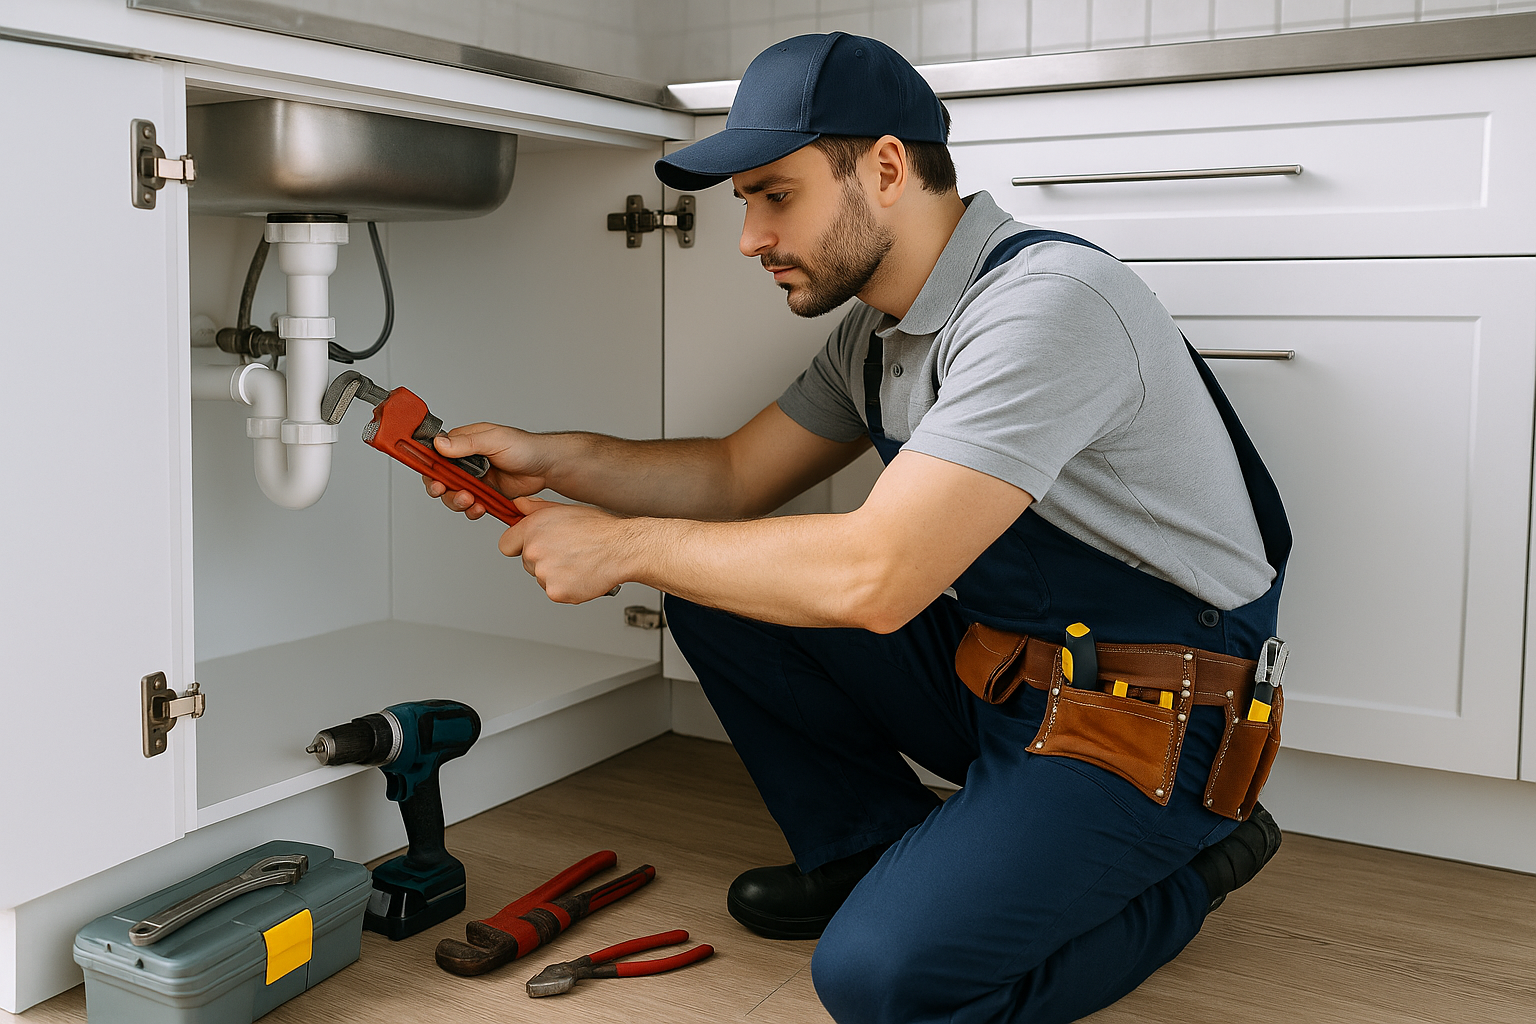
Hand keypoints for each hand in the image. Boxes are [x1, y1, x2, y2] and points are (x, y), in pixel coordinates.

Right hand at [421, 423, 549, 518]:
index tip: (432, 477)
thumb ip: (467, 443)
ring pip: (452, 495)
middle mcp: (465, 462)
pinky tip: (480, 507)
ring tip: (470, 500)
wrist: (546, 467)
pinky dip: (472, 510)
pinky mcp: (484, 494)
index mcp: (463, 443)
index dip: (429, 467)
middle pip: (440, 479)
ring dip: (456, 501)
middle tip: (444, 491)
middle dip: (441, 489)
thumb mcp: (494, 440)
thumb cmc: (523, 447)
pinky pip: (470, 506)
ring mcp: (474, 480)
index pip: (435, 454)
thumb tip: (440, 444)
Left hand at [500, 497, 630, 602]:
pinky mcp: (556, 592)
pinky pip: (555, 591)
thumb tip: (519, 505)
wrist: (622, 548)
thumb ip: (536, 509)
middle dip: (543, 559)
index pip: (506, 545)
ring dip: (556, 574)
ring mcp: (544, 573)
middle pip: (526, 563)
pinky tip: (581, 574)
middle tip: (568, 552)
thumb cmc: (599, 529)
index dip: (518, 546)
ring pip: (541, 578)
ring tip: (578, 562)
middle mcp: (534, 551)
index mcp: (533, 529)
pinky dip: (568, 587)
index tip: (529, 546)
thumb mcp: (565, 510)